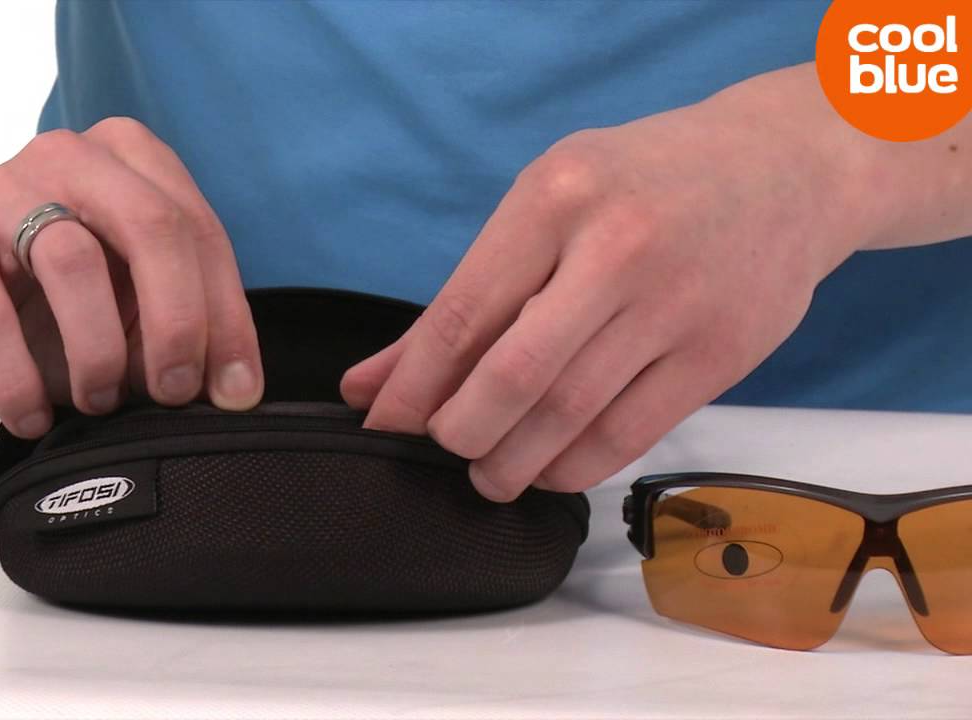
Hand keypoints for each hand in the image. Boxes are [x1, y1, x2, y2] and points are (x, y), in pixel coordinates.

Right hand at [0, 117, 263, 436]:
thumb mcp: (121, 311)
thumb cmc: (36, 304)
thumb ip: (173, 329)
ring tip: (97, 401)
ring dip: (98, 350)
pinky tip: (30, 414)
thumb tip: (228, 388)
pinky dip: (18, 377)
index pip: (200, 233)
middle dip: (178, 321)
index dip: (227, 318)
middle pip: (152, 225)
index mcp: (128, 162)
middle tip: (173, 392)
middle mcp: (67, 158)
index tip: (235, 394)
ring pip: (73, 260)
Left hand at [342, 72, 872, 499]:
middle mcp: (616, 248)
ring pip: (569, 415)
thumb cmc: (640, 184)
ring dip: (513, 463)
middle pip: (513, 376)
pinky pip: (628, 434)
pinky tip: (548, 469)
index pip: (462, 313)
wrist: (784, 168)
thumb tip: (368, 385)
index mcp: (556, 198)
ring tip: (489, 475)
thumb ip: (461, 298)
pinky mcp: (721, 353)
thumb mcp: (546, 204)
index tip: (381, 425)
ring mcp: (676, 303)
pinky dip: (574, 467)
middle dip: (460, 433)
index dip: (412, 386)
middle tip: (443, 450)